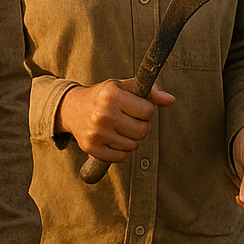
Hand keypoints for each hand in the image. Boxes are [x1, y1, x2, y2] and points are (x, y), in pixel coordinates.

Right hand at [56, 78, 174, 162]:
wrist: (72, 108)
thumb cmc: (103, 96)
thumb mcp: (123, 86)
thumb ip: (149, 91)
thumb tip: (171, 99)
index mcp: (112, 94)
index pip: (147, 110)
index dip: (146, 110)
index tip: (137, 108)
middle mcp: (103, 113)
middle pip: (142, 131)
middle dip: (141, 126)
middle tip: (132, 120)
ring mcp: (97, 132)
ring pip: (133, 146)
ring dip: (132, 139)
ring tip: (122, 128)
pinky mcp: (92, 148)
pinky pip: (120, 158)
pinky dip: (121, 151)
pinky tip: (114, 139)